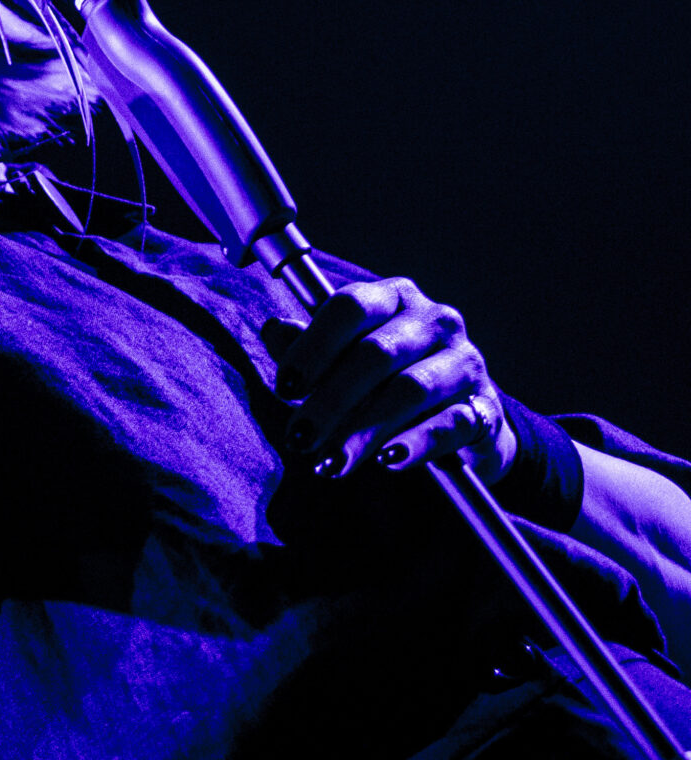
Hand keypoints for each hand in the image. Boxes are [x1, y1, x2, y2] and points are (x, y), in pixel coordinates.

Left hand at [261, 278, 519, 482]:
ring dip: (364, 430)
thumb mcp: (344, 360)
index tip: (284, 388)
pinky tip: (389, 460)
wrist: (460, 419)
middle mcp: (433, 320)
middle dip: (330, 401)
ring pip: (410, 390)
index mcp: (392, 297)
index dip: (313, 347)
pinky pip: (451, 423)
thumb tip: (273, 330)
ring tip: (333, 462)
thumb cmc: (386, 381)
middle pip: (375, 354)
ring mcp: (464, 361)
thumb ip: (309, 348)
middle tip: (300, 438)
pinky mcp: (485, 406)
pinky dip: (417, 443)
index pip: (350, 306)